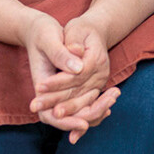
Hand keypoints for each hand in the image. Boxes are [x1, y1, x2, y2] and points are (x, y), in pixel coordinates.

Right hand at [22, 13, 116, 142]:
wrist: (40, 31)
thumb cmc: (42, 32)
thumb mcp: (48, 38)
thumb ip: (61, 54)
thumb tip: (78, 67)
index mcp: (41, 84)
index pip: (50, 114)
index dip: (67, 120)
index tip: (84, 123)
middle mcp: (49, 93)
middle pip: (67, 117)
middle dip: (88, 115)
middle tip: (109, 106)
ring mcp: (61, 91)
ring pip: (78, 111)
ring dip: (96, 110)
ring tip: (113, 97)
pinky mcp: (71, 86)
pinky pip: (83, 103)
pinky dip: (96, 105)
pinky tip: (111, 98)